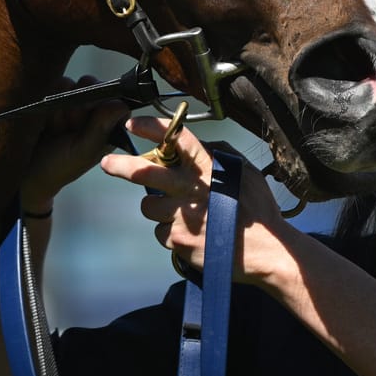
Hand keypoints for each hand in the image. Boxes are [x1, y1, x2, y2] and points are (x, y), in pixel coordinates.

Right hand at [20, 78, 131, 211]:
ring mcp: (73, 100)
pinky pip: (53, 83)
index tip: (83, 124)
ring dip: (59, 107)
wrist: (26, 171)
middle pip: (91, 86)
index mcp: (108, 124)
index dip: (97, 106)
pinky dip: (46, 101)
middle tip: (67, 129)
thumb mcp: (82, 152)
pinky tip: (44, 120)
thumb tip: (120, 105)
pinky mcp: (54, 95)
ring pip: (70, 84)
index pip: (113, 98)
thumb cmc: (59, 166)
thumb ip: (101, 129)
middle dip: (76, 107)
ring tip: (54, 128)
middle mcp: (93, 109)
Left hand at [99, 119, 291, 284]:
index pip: (175, 138)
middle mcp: (191, 188)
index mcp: (208, 167)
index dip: (151, 128)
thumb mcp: (244, 172)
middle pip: (144, 173)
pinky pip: (160, 233)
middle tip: (107, 164)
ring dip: (157, 209)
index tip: (133, 123)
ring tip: (181, 214)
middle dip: (121, 166)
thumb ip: (218, 156)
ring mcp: (182, 216)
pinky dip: (170, 233)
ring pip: (149, 207)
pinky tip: (191, 235)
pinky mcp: (178, 241)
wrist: (268, 252)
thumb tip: (199, 146)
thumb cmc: (259, 211)